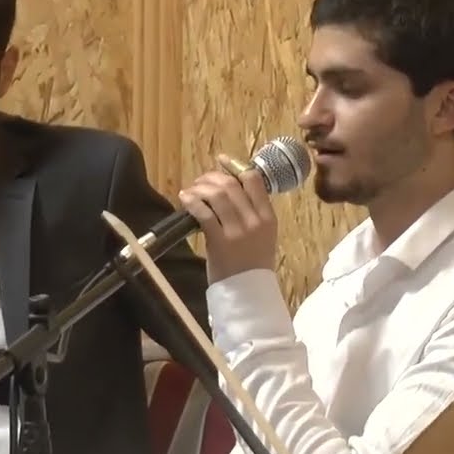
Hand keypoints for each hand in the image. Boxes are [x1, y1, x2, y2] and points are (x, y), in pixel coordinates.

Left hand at [178, 155, 276, 282]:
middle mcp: (255, 220)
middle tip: (200, 182)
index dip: (235, 166)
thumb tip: (229, 189)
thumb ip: (252, 212)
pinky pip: (204, 213)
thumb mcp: (262, 235)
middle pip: (231, 185)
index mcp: (268, 216)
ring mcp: (238, 231)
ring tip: (192, 191)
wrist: (248, 291)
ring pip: (217, 195)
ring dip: (200, 188)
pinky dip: (192, 202)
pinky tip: (185, 199)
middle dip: (212, 178)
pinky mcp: (220, 241)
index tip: (221, 161)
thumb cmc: (253, 263)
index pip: (254, 180)